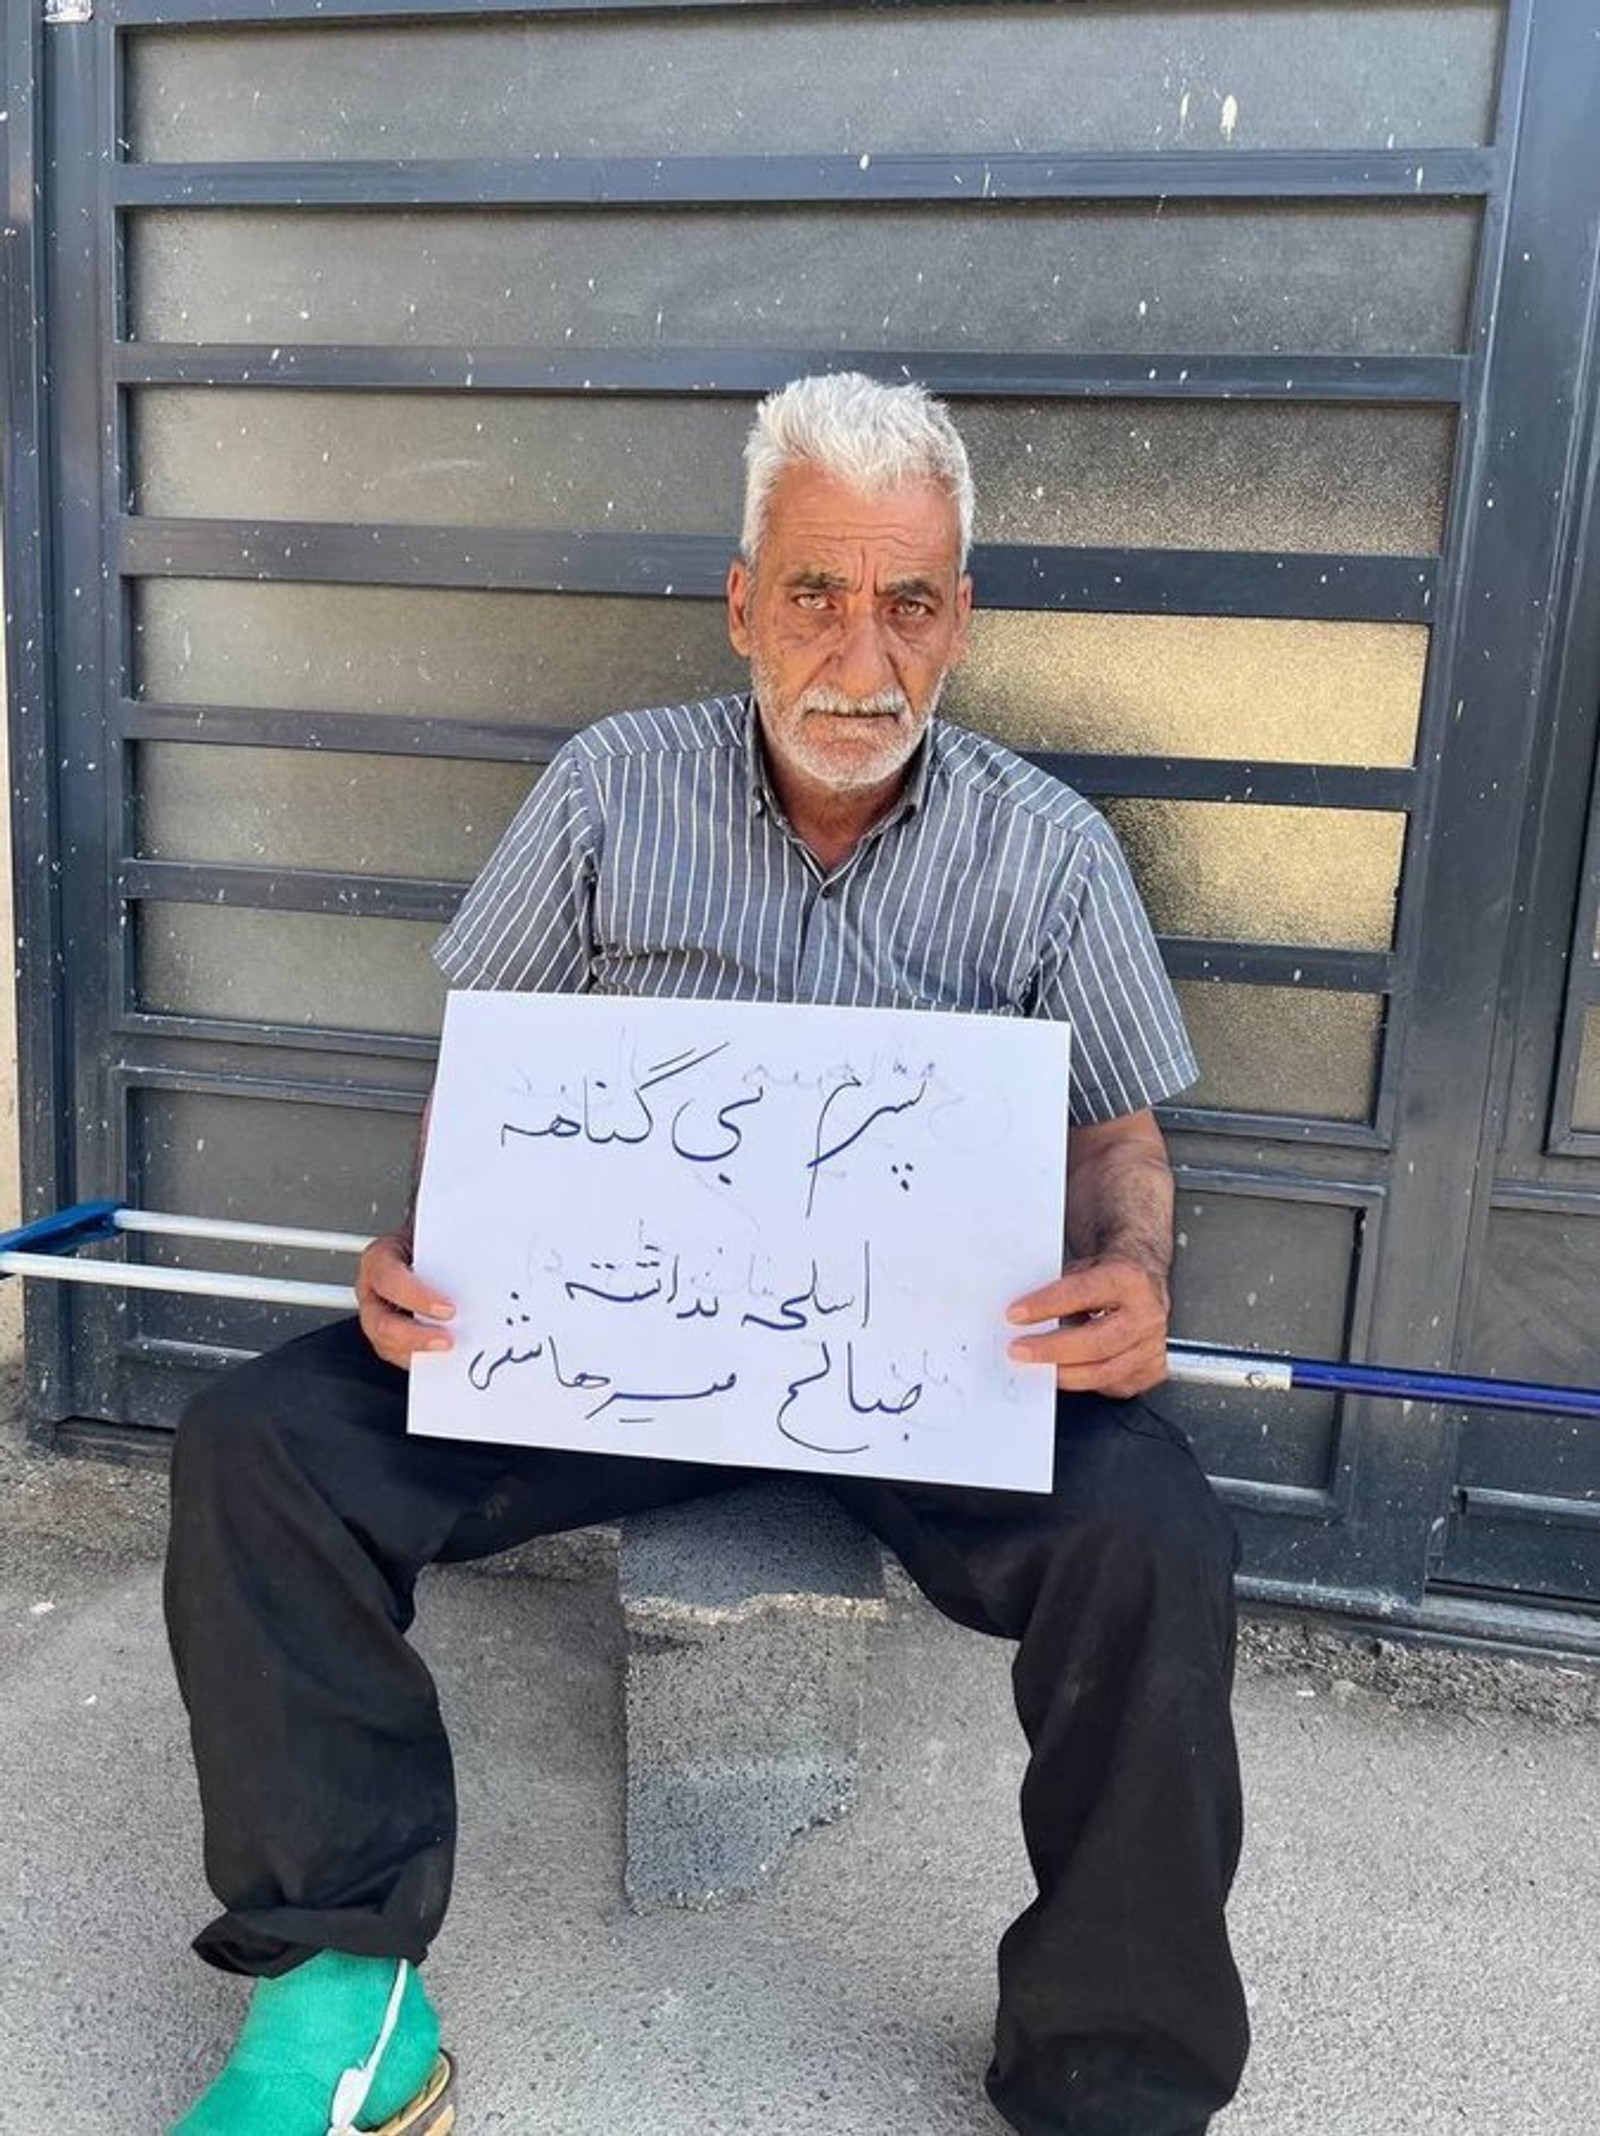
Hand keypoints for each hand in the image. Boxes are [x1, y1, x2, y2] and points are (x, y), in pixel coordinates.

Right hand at [357, 1232, 454, 1369]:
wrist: (427, 1246)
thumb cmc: (429, 1239)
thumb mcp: (434, 1232)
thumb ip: (446, 1243)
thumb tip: (478, 1252)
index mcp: (380, 1259)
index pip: (388, 1279)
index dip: (416, 1296)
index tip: (447, 1308)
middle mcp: (373, 1291)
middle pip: (380, 1323)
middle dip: (415, 1336)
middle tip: (448, 1339)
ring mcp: (379, 1316)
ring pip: (387, 1345)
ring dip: (420, 1352)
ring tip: (452, 1351)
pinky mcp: (392, 1336)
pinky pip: (402, 1355)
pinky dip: (425, 1360)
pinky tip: (447, 1358)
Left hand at [1006, 1253, 1170, 1397]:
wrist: (1145, 1284)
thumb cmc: (1110, 1277)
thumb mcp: (1084, 1269)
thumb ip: (1057, 1289)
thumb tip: (1021, 1313)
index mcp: (1129, 1280)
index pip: (1083, 1293)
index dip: (1046, 1305)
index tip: (1016, 1314)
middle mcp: (1146, 1315)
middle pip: (1095, 1342)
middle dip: (1051, 1349)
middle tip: (1019, 1349)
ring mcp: (1151, 1347)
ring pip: (1102, 1372)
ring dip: (1062, 1372)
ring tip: (1035, 1365)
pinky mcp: (1150, 1371)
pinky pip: (1110, 1385)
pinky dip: (1082, 1382)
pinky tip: (1064, 1372)